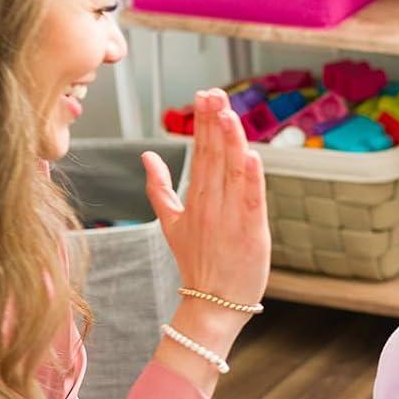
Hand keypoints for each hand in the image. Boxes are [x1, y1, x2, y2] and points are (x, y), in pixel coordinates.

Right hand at [143, 89, 271, 307]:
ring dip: (230, 141)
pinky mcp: (251, 233)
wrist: (211, 305)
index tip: (203, 95)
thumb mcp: (171, 223)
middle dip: (214, 122)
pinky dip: (251, 180)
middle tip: (213, 93)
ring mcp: (230, 219)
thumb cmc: (197, 263)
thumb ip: (159, 188)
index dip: (202, 123)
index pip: (200, 153)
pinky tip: (250, 157)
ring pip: (231, 173)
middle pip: (214, 156)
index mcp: (195, 199)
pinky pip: (251, 201)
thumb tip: (146, 156)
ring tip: (227, 112)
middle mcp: (211, 205)